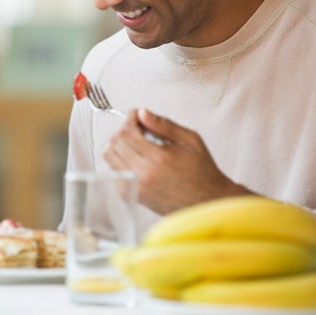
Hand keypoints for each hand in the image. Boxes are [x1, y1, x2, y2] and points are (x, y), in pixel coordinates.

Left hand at [103, 108, 250, 213]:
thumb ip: (164, 125)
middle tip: (136, 126)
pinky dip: (118, 159)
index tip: (136, 114)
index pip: (127, 131)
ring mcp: (136, 186)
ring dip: (117, 143)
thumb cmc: (202, 171)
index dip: (129, 117)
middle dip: (122, 128)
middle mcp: (143, 173)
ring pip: (109, 157)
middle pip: (114, 142)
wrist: (206, 201)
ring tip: (134, 140)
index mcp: (158, 158)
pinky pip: (113, 172)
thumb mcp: (190, 141)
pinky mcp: (133, 195)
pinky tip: (133, 156)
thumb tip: (142, 113)